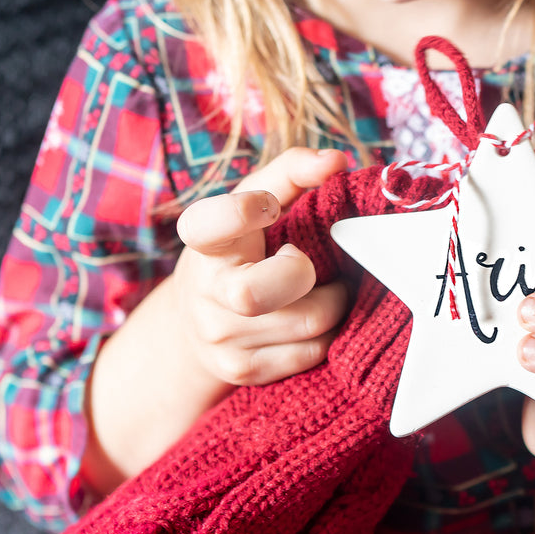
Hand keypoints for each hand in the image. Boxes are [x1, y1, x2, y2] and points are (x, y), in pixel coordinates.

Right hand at [172, 148, 349, 386]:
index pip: (209, 225)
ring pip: (306, 324)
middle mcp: (207, 292)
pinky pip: (313, 353)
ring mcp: (223, 339)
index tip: (269, 205)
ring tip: (328, 284)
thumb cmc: (240, 249)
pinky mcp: (245, 371)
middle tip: (308, 261)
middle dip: (300, 274)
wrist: (198, 322)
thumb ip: (292, 172)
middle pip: (254, 293)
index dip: (242, 211)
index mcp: (205, 243)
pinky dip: (330, 331)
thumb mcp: (254, 204)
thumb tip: (336, 162)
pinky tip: (319, 314)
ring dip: (334, 300)